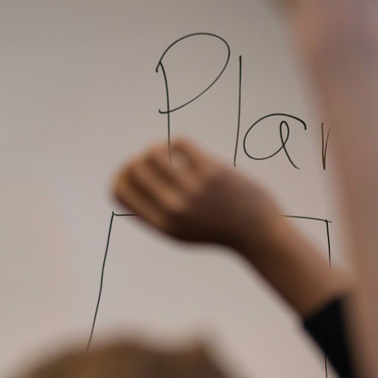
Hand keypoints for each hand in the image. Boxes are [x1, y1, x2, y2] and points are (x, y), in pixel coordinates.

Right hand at [111, 140, 282, 252]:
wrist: (258, 234)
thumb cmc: (216, 230)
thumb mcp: (179, 232)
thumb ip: (154, 213)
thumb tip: (128, 180)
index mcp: (161, 224)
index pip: (120, 191)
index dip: (120, 176)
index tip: (131, 171)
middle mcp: (173, 208)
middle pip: (135, 169)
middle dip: (137, 159)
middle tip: (149, 159)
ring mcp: (193, 190)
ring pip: (155, 152)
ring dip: (156, 147)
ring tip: (164, 150)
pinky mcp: (212, 172)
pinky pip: (181, 144)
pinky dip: (177, 143)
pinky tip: (184, 150)